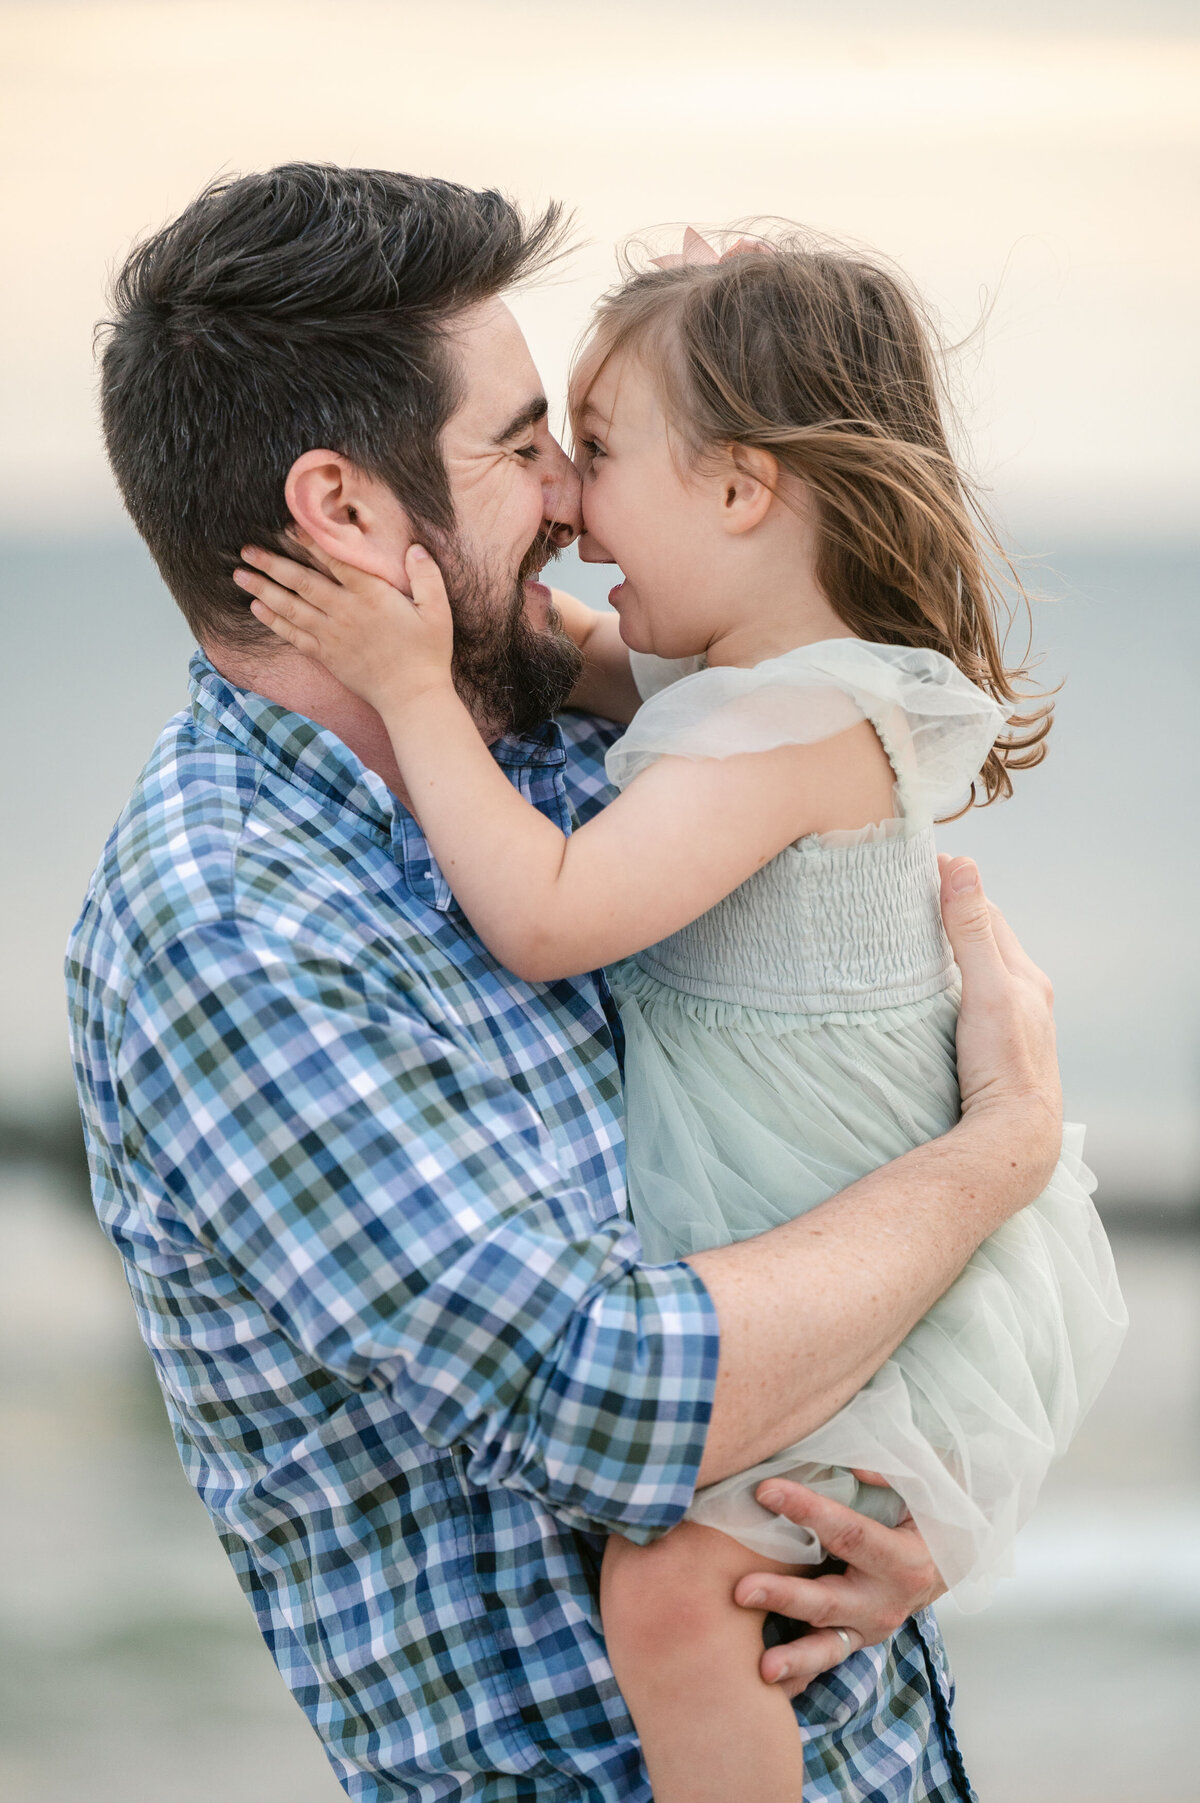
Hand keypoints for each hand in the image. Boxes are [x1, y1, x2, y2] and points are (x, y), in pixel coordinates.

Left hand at [233, 543, 454, 712]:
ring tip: (240, 575)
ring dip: (263, 589)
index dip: (310, 541)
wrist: (412, 697)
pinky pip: (293, 635)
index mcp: (372, 595)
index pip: (335, 561)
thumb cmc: (428, 653)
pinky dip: (273, 621)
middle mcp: (345, 612)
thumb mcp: (438, 611)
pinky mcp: (326, 656)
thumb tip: (414, 547)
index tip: (288, 525)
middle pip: (302, 582)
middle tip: (247, 549)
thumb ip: (427, 575)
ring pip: (290, 607)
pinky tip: (257, 608)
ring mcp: (332, 635)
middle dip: (272, 564)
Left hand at [733, 1479, 944, 1696]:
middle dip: (784, 1596)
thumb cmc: (930, 1515)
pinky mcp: (855, 1639)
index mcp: (902, 1560)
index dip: (807, 1511)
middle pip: (829, 1600)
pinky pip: (825, 1659)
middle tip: (741, 1590)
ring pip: (827, 1644)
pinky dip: (799, 1675)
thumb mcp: (923, 1489)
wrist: (951, 1561)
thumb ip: (888, 1475)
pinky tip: (766, 1687)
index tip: (766, 1491)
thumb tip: (850, 1463)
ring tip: (762, 1667)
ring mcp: (869, 1628)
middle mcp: (885, 1602)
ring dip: (793, 1656)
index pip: (849, 1533)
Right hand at [938, 854, 1060, 1192]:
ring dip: (952, 954)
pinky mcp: (996, 1054)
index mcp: (1026, 977)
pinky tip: (930, 1000)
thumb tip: (961, 866)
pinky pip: (972, 1005)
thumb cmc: (1004, 1065)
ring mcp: (1013, 1028)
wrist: (1014, 1140)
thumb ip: (971, 930)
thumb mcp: (985, 989)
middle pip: (986, 942)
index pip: (988, 914)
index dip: (956, 886)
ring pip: (980, 975)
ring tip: (914, 941)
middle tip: (908, 896)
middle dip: (953, 915)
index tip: (918, 866)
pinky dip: (951, 988)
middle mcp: (1026, 999)